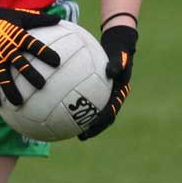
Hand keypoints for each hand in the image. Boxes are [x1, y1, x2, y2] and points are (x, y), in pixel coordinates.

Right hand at [0, 0, 60, 106]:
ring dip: (10, 90)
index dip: (45, 53)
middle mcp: (7, 49)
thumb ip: (40, 19)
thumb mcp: (22, 15)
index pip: (34, 46)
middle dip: (31, 75)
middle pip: (20, 64)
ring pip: (3, 77)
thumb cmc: (3, 17)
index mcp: (17, 37)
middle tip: (41, 86)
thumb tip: (59, 19)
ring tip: (18, 103)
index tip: (57, 62)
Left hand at [79, 25, 137, 140]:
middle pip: (104, 119)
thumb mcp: (119, 56)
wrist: (119, 45)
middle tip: (81, 137)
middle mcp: (113, 98)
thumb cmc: (118, 50)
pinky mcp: (98, 91)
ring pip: (95, 112)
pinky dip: (77, 106)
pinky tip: (62, 107)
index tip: (91, 127)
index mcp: (119, 94)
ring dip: (85, 122)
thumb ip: (116, 65)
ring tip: (71, 130)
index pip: (111, 112)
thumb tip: (111, 72)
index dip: (102, 122)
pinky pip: (86, 100)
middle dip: (93, 129)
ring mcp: (106, 95)